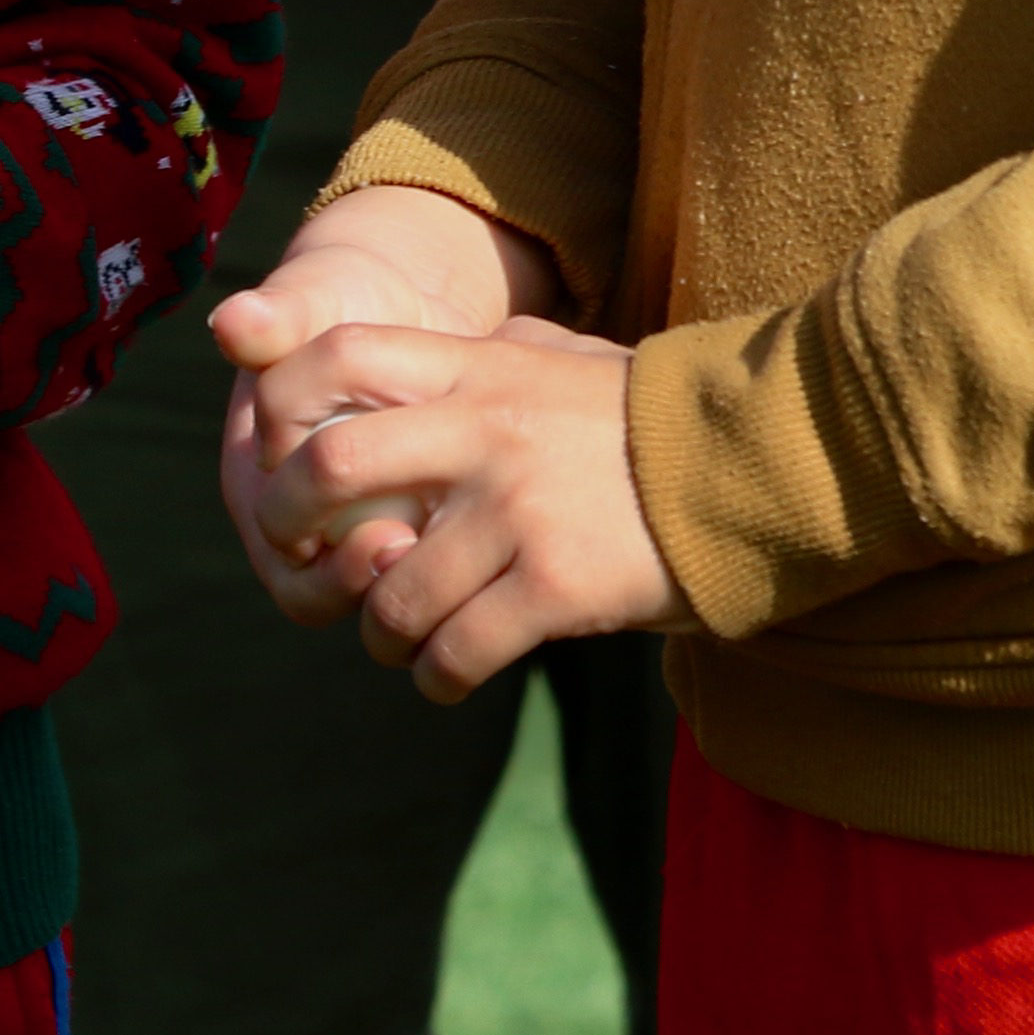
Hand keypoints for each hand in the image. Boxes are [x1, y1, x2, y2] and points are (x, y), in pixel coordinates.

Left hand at [213, 188, 673, 696]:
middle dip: (291, 530)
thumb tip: (416, 365)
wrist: (755, 468)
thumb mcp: (560, 362)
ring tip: (398, 642)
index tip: (280, 460)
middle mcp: (481, 431)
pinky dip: (436, 676)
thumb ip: (486, 358)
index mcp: (474, 369)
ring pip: (389, 591)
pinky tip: (445, 676)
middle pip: (327, 471)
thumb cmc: (650, 421)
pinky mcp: (556, 586)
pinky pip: (456, 649)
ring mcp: (517, 510)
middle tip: (305, 564)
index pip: (333, 358)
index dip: (279, 410)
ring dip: (379, 633)